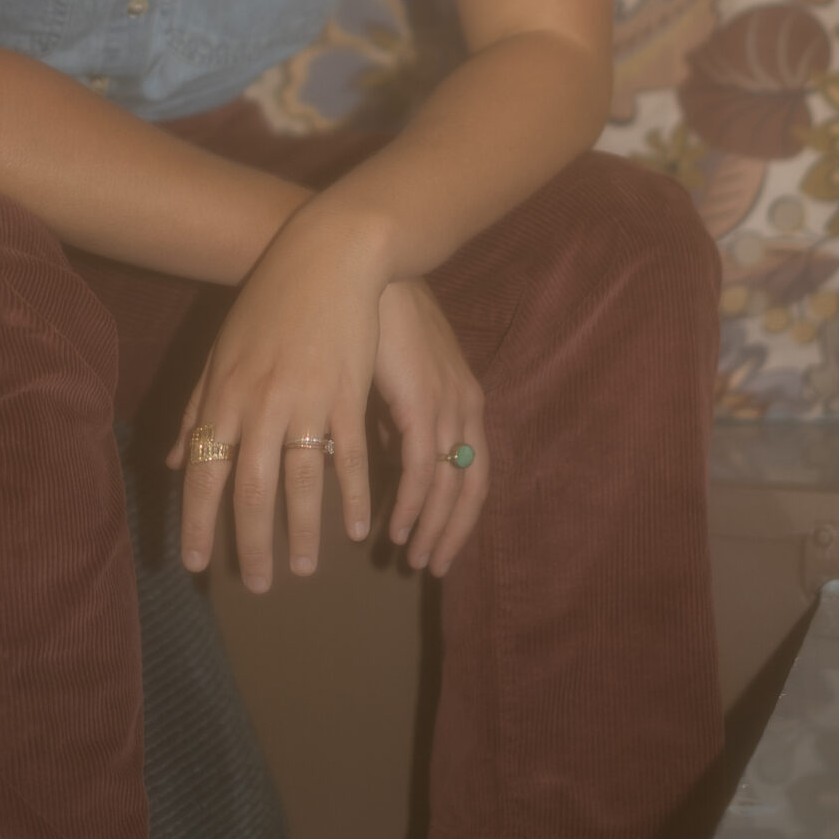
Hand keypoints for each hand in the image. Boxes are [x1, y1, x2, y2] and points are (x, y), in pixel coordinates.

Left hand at [168, 209, 380, 591]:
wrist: (325, 254)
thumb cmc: (270, 300)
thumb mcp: (223, 350)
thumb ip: (199, 409)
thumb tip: (176, 462)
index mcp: (224, 395)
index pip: (204, 474)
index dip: (198, 524)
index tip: (196, 565)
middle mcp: (259, 403)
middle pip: (248, 489)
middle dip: (249, 544)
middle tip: (256, 585)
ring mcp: (305, 398)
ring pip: (299, 481)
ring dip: (302, 532)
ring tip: (302, 570)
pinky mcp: (347, 391)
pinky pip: (349, 455)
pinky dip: (353, 495)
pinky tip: (356, 527)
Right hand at [372, 278, 487, 576]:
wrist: (363, 271)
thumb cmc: (370, 319)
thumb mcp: (390, 379)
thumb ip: (391, 421)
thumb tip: (379, 460)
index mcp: (464, 398)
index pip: (475, 472)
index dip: (459, 515)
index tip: (439, 546)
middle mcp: (466, 405)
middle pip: (472, 487)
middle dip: (452, 532)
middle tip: (430, 567)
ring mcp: (448, 405)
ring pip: (449, 486)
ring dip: (431, 528)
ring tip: (412, 558)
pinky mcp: (423, 402)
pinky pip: (422, 469)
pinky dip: (411, 504)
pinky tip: (395, 528)